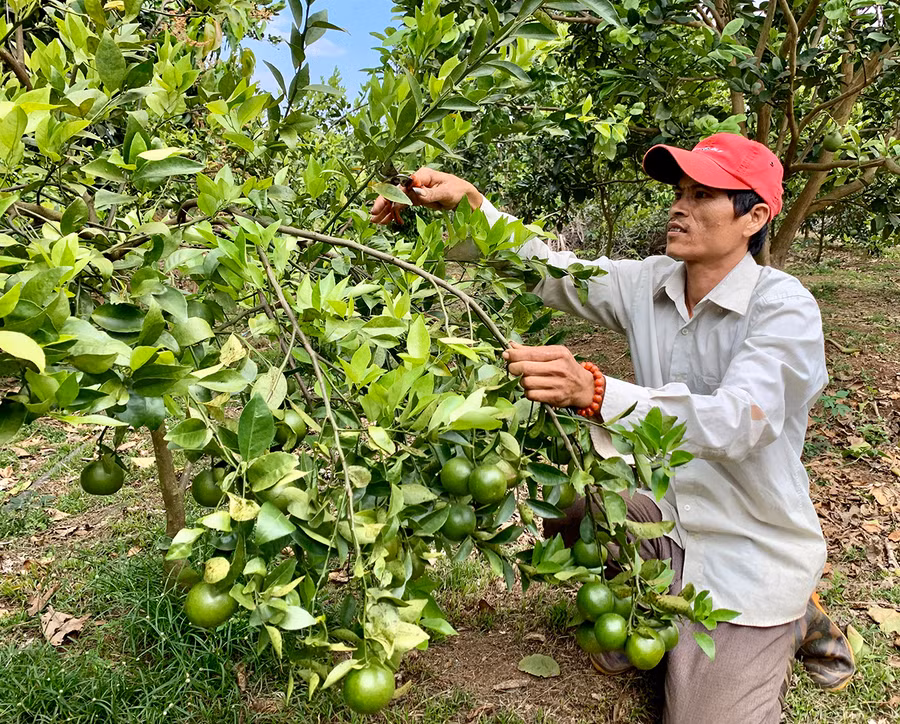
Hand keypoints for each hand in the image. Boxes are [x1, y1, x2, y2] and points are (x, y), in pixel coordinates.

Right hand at [369, 168, 483, 225]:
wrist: (469, 198)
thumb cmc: (460, 191)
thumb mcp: (447, 193)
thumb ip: (431, 194)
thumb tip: (416, 193)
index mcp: (423, 175)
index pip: (402, 184)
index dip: (390, 195)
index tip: (383, 206)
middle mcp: (417, 181)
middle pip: (396, 191)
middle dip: (384, 203)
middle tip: (374, 216)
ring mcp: (417, 190)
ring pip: (398, 200)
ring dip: (387, 210)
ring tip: (377, 221)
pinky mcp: (418, 199)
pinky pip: (404, 205)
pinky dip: (396, 212)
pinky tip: (388, 220)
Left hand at [502, 342, 595, 408]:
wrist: (583, 387)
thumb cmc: (565, 367)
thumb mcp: (554, 354)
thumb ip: (532, 350)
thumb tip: (511, 346)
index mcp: (559, 354)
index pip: (531, 353)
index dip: (514, 354)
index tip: (506, 354)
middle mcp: (559, 369)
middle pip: (525, 368)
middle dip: (513, 368)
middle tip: (512, 368)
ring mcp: (557, 384)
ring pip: (526, 382)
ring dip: (521, 381)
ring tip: (526, 378)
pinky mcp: (555, 398)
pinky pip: (531, 395)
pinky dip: (527, 392)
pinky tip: (532, 388)